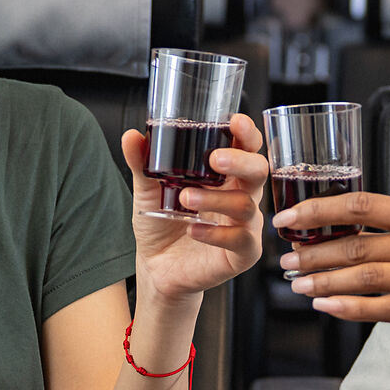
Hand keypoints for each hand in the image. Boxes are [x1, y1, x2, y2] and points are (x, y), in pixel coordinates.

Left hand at [122, 113, 266, 302]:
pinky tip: (194, 229)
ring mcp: (244, 225)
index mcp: (226, 176)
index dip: (247, 134)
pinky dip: (216, 234)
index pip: (247, 148)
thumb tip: (131, 136)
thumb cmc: (162, 224)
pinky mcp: (242, 254)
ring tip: (185, 198)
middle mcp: (240, 196)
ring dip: (215, 199)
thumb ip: (143, 163)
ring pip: (245, 205)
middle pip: (258, 170)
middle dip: (240, 161)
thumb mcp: (148, 190)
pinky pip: (240, 240)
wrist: (156, 267)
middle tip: (215, 159)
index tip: (235, 121)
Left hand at [277, 192, 389, 389]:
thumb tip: (338, 237)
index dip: (321, 209)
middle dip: (315, 253)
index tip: (289, 217)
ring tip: (298, 286)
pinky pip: (386, 307)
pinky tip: (326, 306)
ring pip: (367, 275)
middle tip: (286, 260)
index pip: (365, 204)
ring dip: (325, 281)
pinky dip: (350, 307)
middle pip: (360, 242)